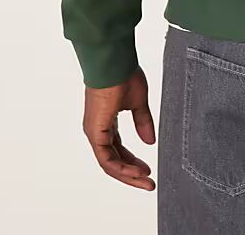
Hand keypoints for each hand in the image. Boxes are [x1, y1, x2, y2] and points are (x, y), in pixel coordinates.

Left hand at [82, 66, 155, 190]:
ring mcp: (95, 132)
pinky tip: (136, 172)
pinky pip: (107, 159)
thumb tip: (149, 142)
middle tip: (148, 181)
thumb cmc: (123, 74)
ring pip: (109, 163)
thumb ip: (142, 122)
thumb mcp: (138, 102)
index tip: (148, 169)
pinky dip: (121, 167)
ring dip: (128, 174)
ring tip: (145, 180)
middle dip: (131, 173)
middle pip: (113, 160)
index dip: (133, 161)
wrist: (113, 61)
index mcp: (106, 121)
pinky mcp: (95, 132)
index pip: (118, 149)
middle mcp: (98, 129)